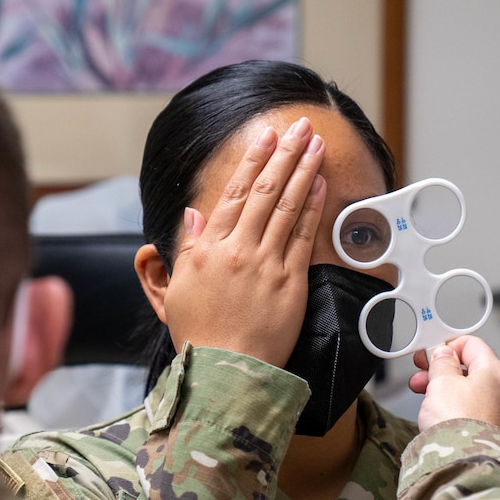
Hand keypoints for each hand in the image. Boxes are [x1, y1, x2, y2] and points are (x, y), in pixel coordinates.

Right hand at [162, 117, 325, 367]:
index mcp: (209, 249)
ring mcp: (267, 265)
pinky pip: (304, 238)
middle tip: (299, 127)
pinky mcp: (291, 284)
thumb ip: (189, 246)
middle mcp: (238, 251)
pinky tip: (320, 186)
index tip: (265, 137)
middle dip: (284, 155)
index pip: (235, 194)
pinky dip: (313, 209)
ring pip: (288, 208)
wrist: (224, 372)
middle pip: (266, 192)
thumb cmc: (198, 334)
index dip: (252, 162)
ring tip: (315, 145)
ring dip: (303, 172)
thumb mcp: (180, 288)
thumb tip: (194, 213)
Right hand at [409, 336, 499, 432]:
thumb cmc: (460, 424)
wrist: (466, 463)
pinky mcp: (490, 430)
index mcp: (495, 371)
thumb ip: (441, 362)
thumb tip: (442, 354)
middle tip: (421, 376)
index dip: (445, 346)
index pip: (470, 344)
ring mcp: (498, 412)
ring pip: (468, 390)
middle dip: (441, 370)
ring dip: (444, 389)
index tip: (427, 355)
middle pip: (469, 368)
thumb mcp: (441, 381)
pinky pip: (470, 410)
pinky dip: (453, 408)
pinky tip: (439, 415)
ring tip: (424, 397)